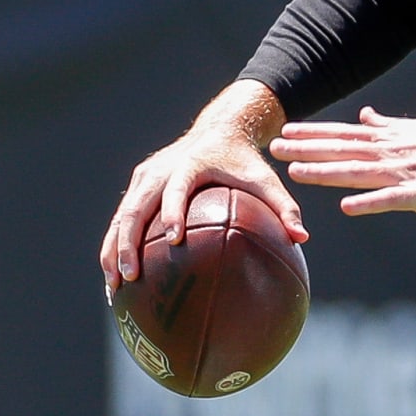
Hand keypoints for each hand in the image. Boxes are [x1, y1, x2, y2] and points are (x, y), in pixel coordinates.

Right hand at [99, 80, 305, 297]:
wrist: (218, 130)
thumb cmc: (243, 161)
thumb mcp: (265, 178)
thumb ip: (284, 206)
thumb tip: (302, 237)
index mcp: (189, 164)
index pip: (176, 189)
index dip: (172, 211)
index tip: (173, 238)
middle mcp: (160, 170)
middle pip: (134, 208)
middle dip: (128, 243)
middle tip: (130, 276)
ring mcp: (144, 178)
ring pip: (120, 217)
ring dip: (113, 251)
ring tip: (115, 286)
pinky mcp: (137, 186)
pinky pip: (121, 220)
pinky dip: (115, 246)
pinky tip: (117, 279)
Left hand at [271, 103, 415, 218]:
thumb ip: (390, 125)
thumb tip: (366, 115)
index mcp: (393, 139)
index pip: (345, 135)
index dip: (314, 133)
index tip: (285, 131)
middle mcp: (394, 153)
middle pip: (344, 150)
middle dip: (307, 149)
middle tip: (274, 146)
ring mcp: (408, 173)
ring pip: (360, 172)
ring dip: (327, 172)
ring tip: (296, 173)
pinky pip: (394, 200)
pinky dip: (371, 202)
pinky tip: (347, 208)